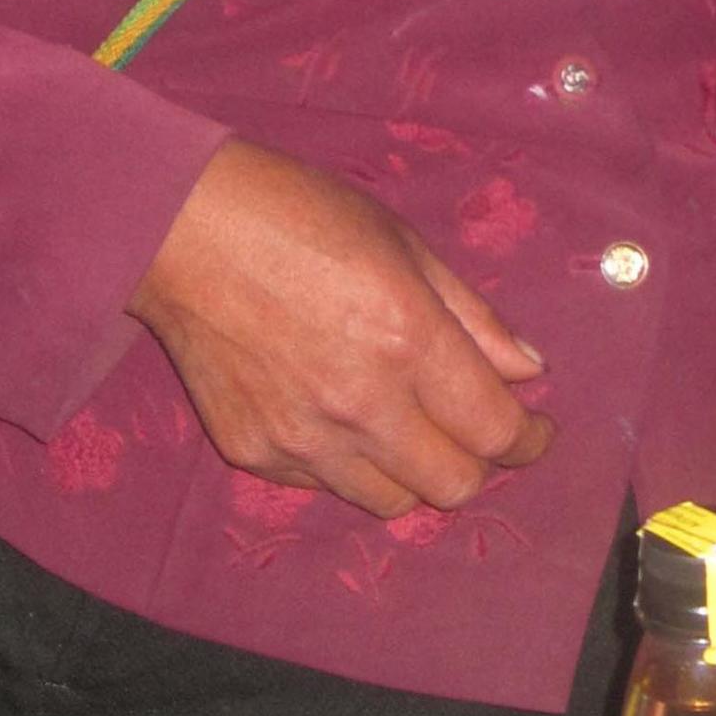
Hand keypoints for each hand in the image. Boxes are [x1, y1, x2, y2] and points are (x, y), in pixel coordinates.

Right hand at [130, 138, 553, 520]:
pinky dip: (349, 465)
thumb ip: (473, 318)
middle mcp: (359, 404)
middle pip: (453, 486)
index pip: (494, 431)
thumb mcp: (405, 243)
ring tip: (408, 426)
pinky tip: (340, 417)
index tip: (535, 429)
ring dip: (416, 472)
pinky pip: (325, 488)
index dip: (529, 439)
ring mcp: (301, 439)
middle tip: (477, 431)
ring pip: (392, 502)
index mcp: (408, 340)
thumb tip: (528, 372)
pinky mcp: (253, 453)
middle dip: (480, 463)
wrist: (180, 228)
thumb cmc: (300, 214)